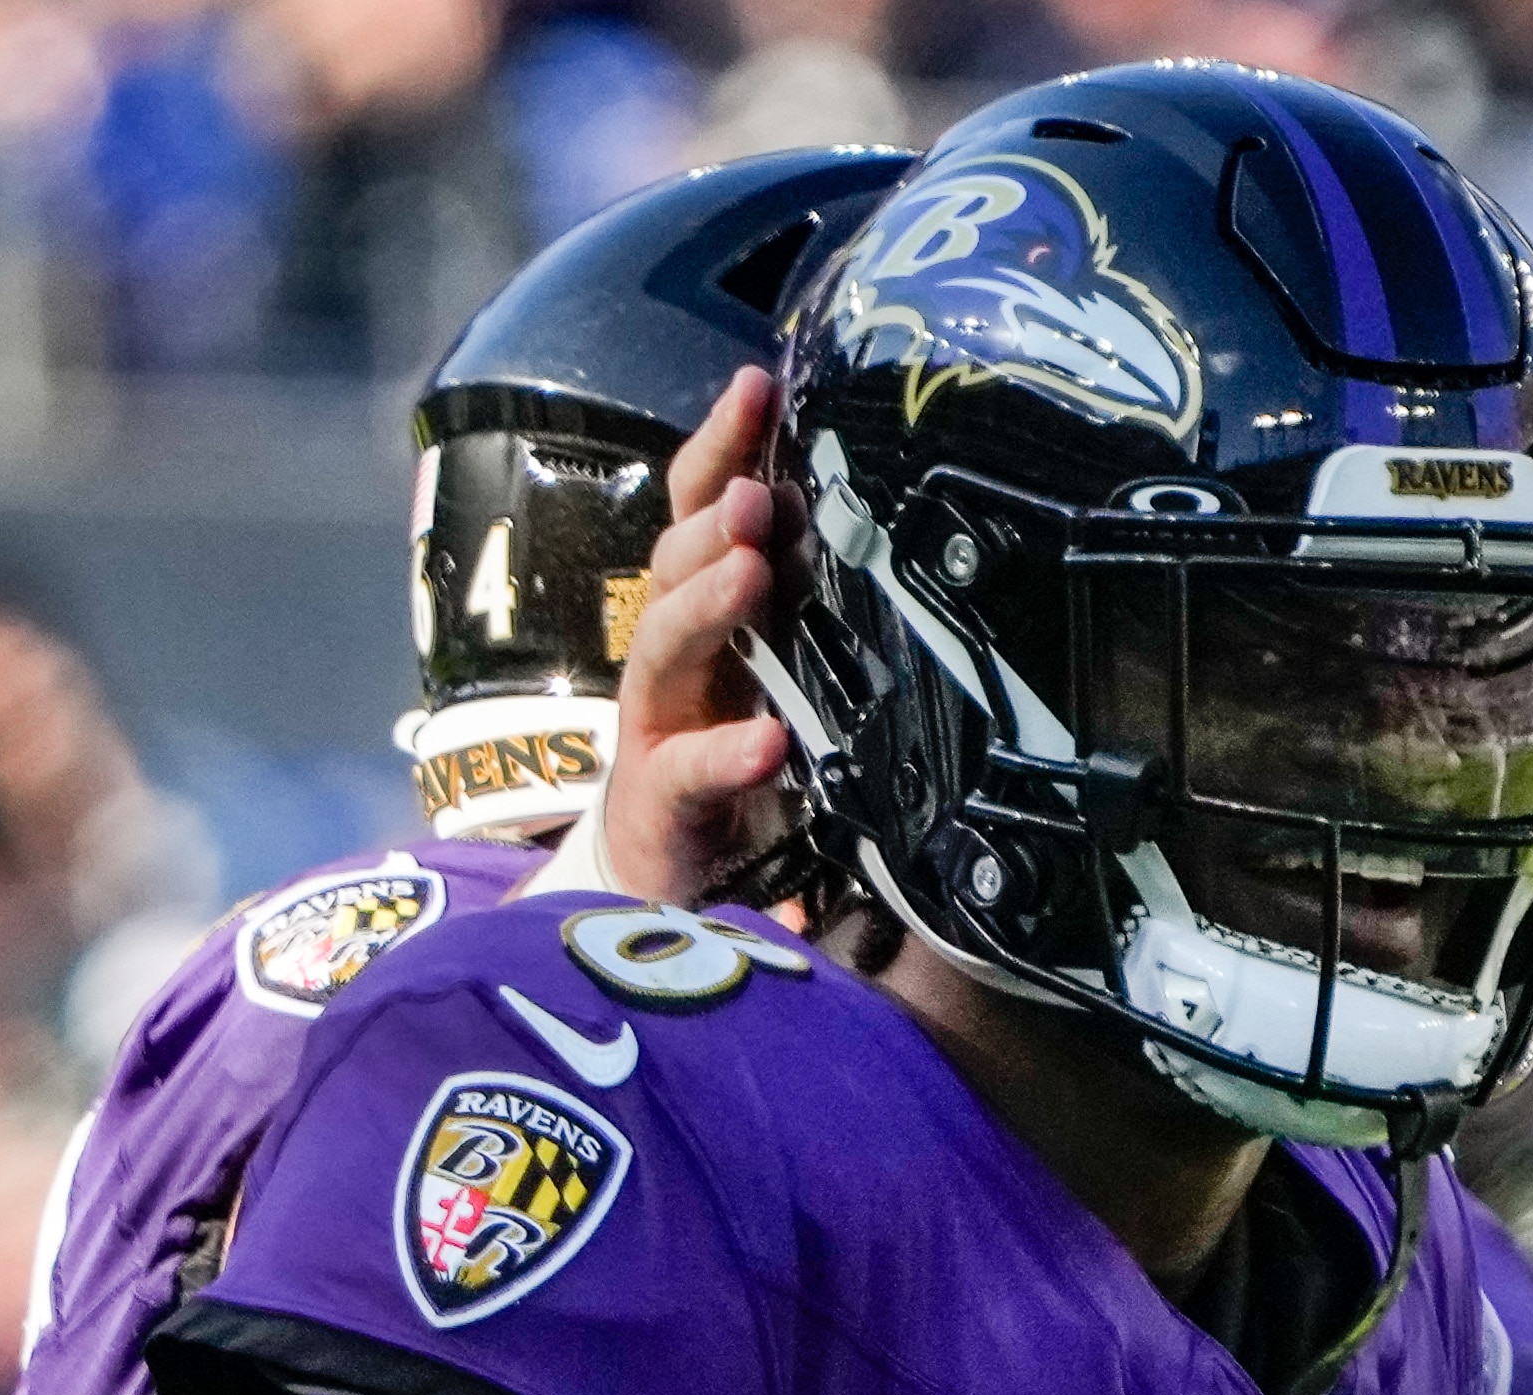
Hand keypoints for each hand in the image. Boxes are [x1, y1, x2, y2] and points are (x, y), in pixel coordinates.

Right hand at [593, 364, 796, 905]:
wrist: (670, 870)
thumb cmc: (735, 754)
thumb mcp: (780, 666)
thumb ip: (811, 605)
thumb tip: (873, 521)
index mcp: (706, 611)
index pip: (701, 510)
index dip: (723, 448)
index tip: (757, 386)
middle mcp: (675, 654)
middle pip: (674, 565)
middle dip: (714, 524)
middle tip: (759, 497)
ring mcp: (659, 723)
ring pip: (665, 649)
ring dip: (708, 604)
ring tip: (749, 573)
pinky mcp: (660, 799)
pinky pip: (689, 770)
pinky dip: (726, 753)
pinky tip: (764, 741)